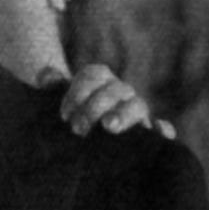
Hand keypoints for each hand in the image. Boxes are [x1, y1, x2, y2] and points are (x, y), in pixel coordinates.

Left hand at [51, 64, 174, 138]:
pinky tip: (162, 134)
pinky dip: (163, 129)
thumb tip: (45, 76)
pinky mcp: (146, 129)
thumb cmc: (71, 112)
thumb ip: (52, 85)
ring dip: (123, 114)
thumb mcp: (60, 99)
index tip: (64, 115)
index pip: (92, 75)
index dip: (77, 92)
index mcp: (100, 79)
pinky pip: (161, 126)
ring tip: (108, 126)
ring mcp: (135, 108)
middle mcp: (119, 91)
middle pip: (113, 90)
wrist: (83, 127)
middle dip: (94, 107)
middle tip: (78, 128)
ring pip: (136, 104)